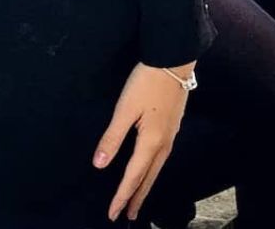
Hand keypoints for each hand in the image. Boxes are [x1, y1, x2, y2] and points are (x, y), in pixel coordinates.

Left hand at [94, 62, 189, 219]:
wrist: (174, 60)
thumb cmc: (147, 82)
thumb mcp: (125, 109)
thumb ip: (112, 138)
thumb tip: (100, 165)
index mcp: (150, 142)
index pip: (133, 177)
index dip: (121, 196)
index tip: (112, 214)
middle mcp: (164, 144)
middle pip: (148, 178)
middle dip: (136, 198)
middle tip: (127, 215)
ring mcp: (171, 136)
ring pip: (156, 169)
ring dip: (145, 186)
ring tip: (137, 199)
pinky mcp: (173, 127)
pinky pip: (162, 159)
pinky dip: (153, 171)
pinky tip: (150, 170)